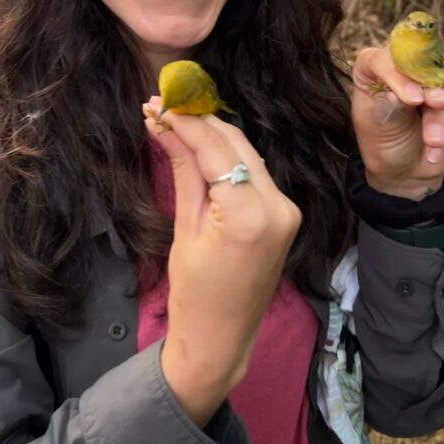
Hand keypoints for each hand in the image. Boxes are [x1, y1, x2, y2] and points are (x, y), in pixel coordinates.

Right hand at [144, 102, 300, 426]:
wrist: (221, 340)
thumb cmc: (194, 293)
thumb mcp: (185, 228)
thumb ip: (184, 170)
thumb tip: (164, 124)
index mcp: (250, 213)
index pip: (216, 149)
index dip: (185, 121)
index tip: (156, 103)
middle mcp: (278, 205)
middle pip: (235, 144)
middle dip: (198, 121)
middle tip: (161, 106)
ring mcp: (286, 209)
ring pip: (246, 154)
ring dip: (212, 135)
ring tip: (174, 120)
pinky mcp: (286, 214)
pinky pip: (254, 173)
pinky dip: (227, 157)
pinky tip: (200, 146)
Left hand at [351, 47, 443, 199]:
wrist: (407, 171)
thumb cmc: (383, 144)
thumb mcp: (379, 127)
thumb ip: (393, 106)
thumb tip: (415, 92)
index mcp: (372, 68)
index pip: (382, 59)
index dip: (398, 75)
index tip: (412, 99)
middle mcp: (401, 67)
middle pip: (420, 64)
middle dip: (431, 92)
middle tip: (439, 107)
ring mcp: (427, 77)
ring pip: (443, 83)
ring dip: (440, 117)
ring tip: (433, 144)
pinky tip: (436, 147)